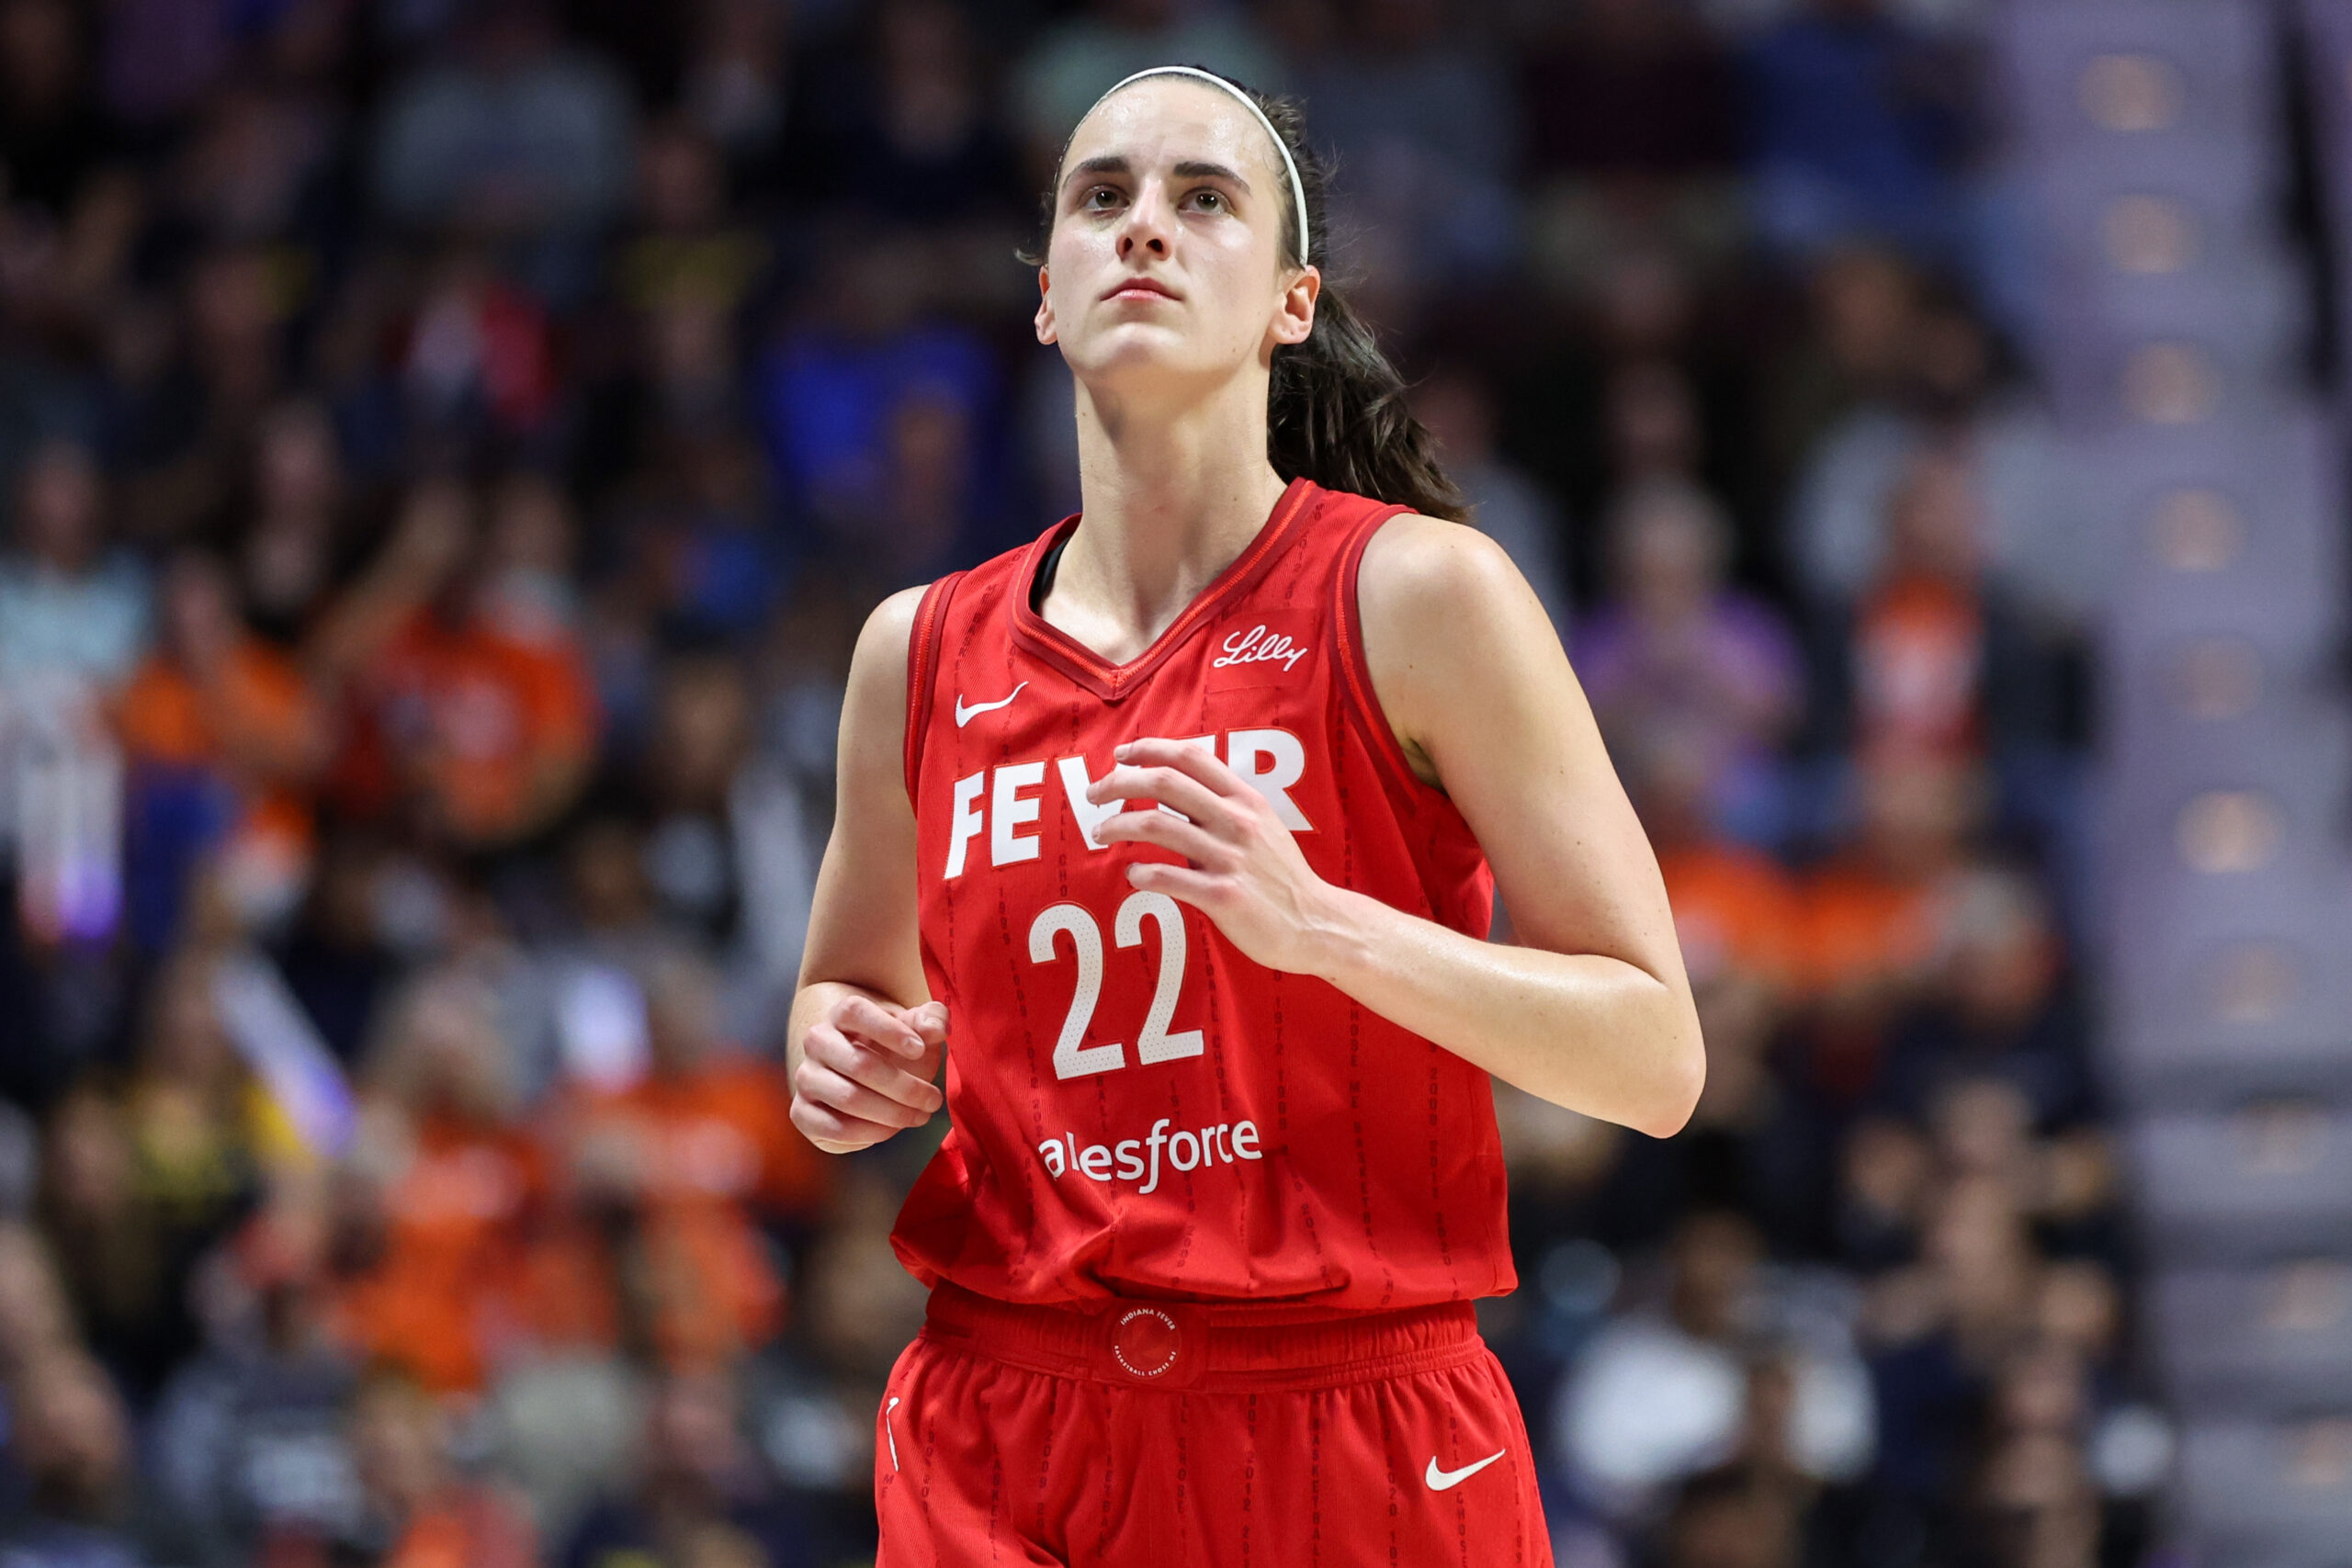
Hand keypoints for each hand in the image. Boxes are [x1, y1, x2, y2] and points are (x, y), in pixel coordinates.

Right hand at [791, 996, 947, 1153]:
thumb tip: (936, 1029)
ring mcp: (807, 1077)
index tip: (920, 1049)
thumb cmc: (894, 1049)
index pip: (856, 1012)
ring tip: (919, 1115)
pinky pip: (834, 1127)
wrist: (866, 1079)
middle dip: (904, 1087)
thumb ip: (931, 1021)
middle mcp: (818, 1042)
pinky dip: (870, 1132)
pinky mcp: (803, 1112)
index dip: (889, 1030)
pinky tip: (893, 1129)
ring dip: (892, 1113)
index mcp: (842, 1014)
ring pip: (848, 1098)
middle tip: (933, 1100)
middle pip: (859, 1064)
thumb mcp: (916, 1031)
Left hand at [1089, 738, 1346, 976]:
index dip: (1149, 749)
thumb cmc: (1280, 876)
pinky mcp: (1224, 896)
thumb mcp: (1261, 826)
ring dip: (1117, 825)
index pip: (1190, 756)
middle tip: (1093, 794)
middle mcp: (1237, 821)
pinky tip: (1132, 875)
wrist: (1315, 923)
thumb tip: (1171, 788)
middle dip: (1119, 783)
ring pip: (1157, 825)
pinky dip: (1140, 873)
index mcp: (1246, 799)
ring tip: (1100, 832)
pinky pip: (1167, 877)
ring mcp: (1230, 858)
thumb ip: (1221, 806)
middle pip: (1164, 783)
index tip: (1120, 755)